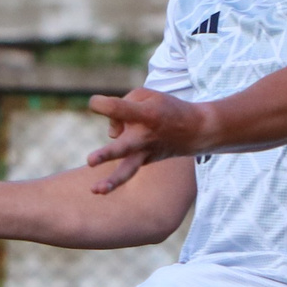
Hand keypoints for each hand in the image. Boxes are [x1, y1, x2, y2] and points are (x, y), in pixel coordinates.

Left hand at [83, 88, 208, 192]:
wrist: (196, 130)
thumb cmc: (165, 108)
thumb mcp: (146, 96)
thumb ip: (121, 107)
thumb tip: (112, 133)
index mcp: (146, 115)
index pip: (118, 109)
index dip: (101, 105)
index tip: (94, 103)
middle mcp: (144, 136)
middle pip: (122, 147)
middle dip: (105, 155)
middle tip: (90, 161)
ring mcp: (145, 153)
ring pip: (127, 170)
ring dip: (112, 181)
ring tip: (95, 190)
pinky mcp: (144, 162)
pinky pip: (126, 163)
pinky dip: (121, 151)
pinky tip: (122, 148)